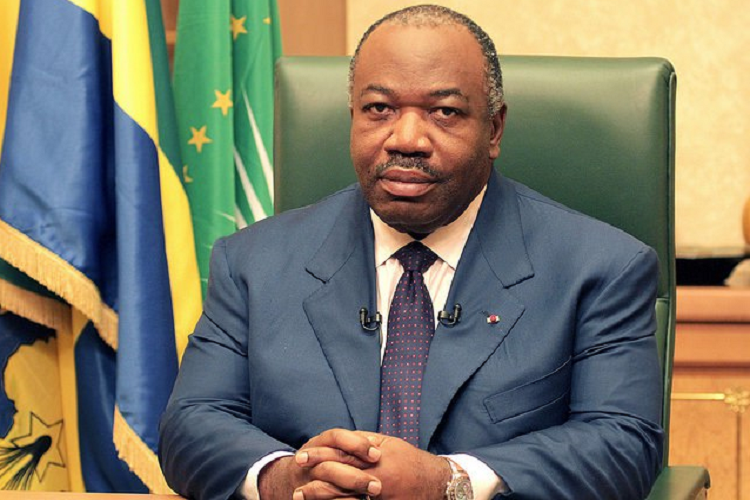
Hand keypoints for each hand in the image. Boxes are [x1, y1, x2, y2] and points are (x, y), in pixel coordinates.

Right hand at [258, 428, 382, 499]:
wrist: (293, 480)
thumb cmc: (324, 459)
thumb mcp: (334, 446)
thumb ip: (353, 444)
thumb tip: (376, 444)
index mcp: (319, 443)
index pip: (336, 438)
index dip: (357, 444)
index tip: (376, 455)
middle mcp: (309, 461)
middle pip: (330, 467)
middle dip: (355, 478)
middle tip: (377, 487)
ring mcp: (305, 482)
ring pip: (322, 488)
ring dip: (346, 495)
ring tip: (366, 499)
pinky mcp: (305, 496)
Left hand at [298, 431, 450, 499]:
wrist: (436, 484)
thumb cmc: (410, 461)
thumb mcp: (389, 445)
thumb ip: (365, 442)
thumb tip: (342, 440)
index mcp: (375, 460)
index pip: (341, 455)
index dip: (319, 455)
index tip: (301, 456)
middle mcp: (374, 480)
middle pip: (338, 478)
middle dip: (315, 478)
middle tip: (296, 480)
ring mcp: (378, 498)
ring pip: (343, 499)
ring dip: (321, 497)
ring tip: (301, 496)